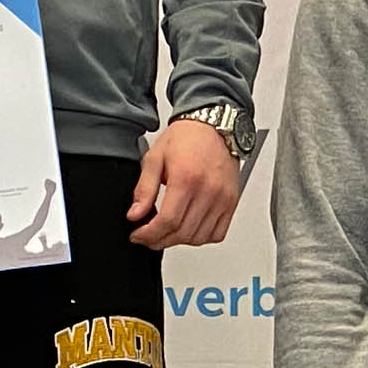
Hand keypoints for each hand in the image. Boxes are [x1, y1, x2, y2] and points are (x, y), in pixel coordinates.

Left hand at [131, 117, 242, 248]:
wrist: (213, 126)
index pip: (168, 221)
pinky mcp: (231, 202)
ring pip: (199, 238)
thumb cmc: (186, 138)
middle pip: (183, 233)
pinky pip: (217, 234)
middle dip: (160, 241)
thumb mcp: (155, 158)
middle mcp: (208, 191)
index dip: (149, 234)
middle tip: (148, 238)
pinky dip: (201, 238)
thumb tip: (135, 214)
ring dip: (179, 241)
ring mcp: (223, 199)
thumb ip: (144, 189)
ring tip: (166, 233)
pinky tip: (189, 229)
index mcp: (187, 178)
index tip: (139, 236)